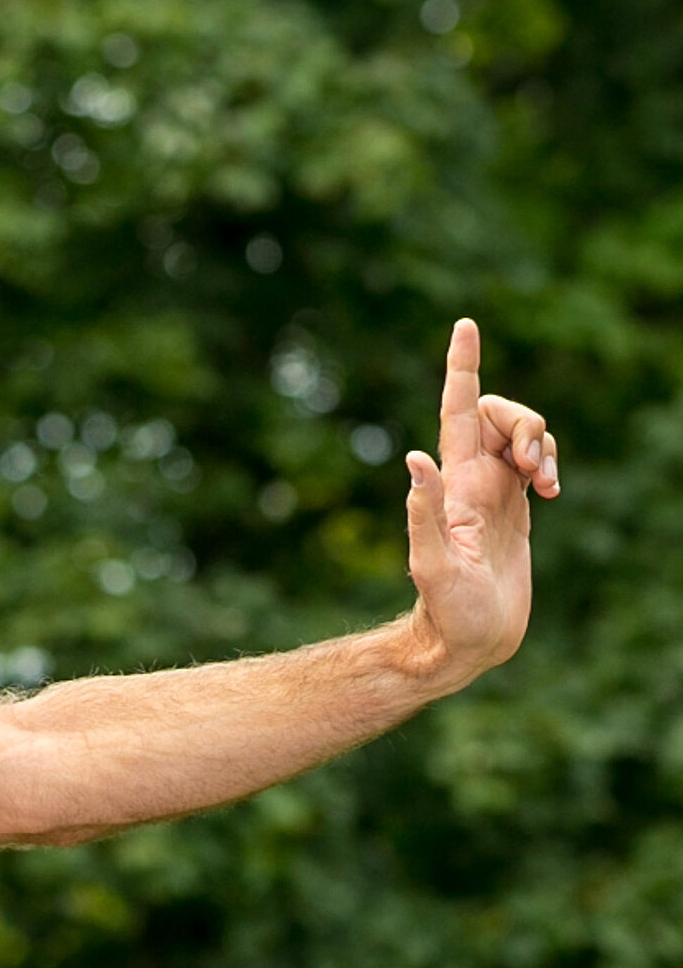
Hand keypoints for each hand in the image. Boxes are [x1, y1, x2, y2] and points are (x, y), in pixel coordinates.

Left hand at [401, 318, 558, 686]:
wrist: (467, 642)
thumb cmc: (447, 612)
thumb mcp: (432, 565)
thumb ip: (424, 514)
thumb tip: (414, 459)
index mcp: (453, 484)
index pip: (457, 411)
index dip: (461, 368)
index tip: (465, 325)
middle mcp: (471, 480)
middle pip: (500, 413)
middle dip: (527, 421)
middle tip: (533, 467)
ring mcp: (494, 492)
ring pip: (524, 434)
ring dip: (544, 443)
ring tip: (546, 485)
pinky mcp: (516, 509)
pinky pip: (539, 461)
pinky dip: (553, 463)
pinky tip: (552, 492)